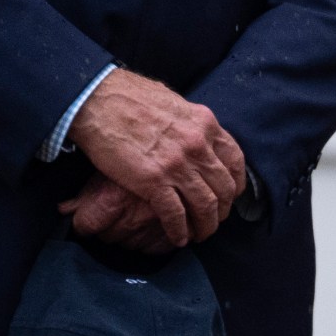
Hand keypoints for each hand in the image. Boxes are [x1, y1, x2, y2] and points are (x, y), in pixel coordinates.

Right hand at [67, 70, 246, 247]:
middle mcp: (198, 145)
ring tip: (201, 235)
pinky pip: (175, 213)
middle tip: (215, 220)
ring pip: (205, 204)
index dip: (236, 183)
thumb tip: (195, 135)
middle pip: (224, 187)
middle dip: (223, 209)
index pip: (235, 160)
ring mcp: (177, 164)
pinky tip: (179, 238)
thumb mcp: (174, 103)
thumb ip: (190, 124)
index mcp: (205, 124)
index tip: (231, 195)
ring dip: (206, 225)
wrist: (99, 101)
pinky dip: (180, 230)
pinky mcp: (153, 181)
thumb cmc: (131, 98)